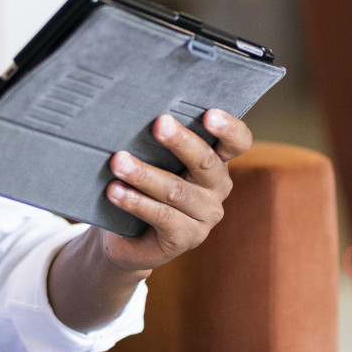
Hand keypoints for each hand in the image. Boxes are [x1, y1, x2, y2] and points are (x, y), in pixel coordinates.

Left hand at [97, 110, 251, 271]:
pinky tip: (115, 191)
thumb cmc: (143, 185)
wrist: (127, 236)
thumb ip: (158, 141)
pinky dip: (136, 202)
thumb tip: (135, 114)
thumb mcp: (155, 159)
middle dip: (180, 141)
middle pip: (205, 162)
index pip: (237, 142)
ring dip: (144, 174)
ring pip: (176, 190)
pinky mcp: (187, 238)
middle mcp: (218, 188)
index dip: (228, 128)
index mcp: (216, 162)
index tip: (210, 114)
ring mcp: (205, 216)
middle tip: (158, 124)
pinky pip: (161, 216)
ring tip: (118, 162)